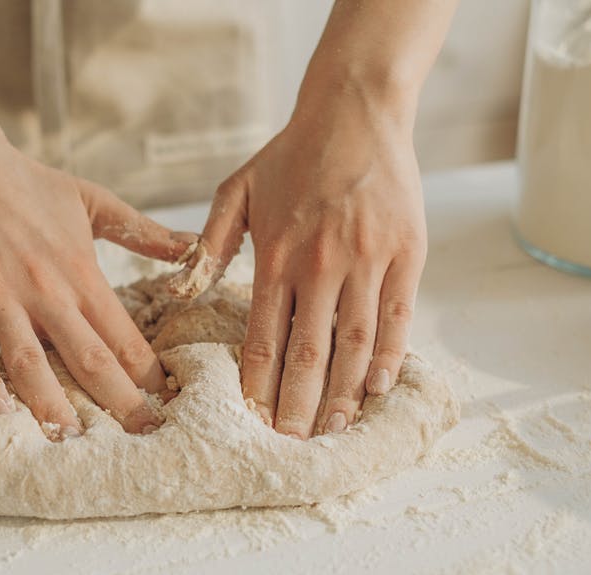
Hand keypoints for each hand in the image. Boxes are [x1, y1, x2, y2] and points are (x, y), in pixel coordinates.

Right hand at [0, 141, 194, 437]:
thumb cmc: (25, 182)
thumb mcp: (92, 200)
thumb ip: (143, 231)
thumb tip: (193, 247)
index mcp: (79, 270)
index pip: (122, 334)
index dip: (147, 373)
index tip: (167, 402)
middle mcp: (43, 288)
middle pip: (87, 357)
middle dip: (118, 402)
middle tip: (141, 436)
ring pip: (29, 361)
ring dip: (52, 404)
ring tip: (71, 439)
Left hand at [193, 94, 426, 438]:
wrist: (355, 111)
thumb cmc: (291, 154)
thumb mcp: (236, 189)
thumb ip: (209, 242)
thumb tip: (184, 289)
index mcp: (274, 254)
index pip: (263, 337)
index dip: (259, 385)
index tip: (255, 422)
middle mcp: (319, 263)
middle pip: (308, 352)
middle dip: (299, 406)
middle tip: (293, 447)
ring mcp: (367, 259)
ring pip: (354, 342)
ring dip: (344, 392)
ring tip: (335, 431)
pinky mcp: (406, 252)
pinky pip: (398, 315)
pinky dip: (390, 355)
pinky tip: (378, 388)